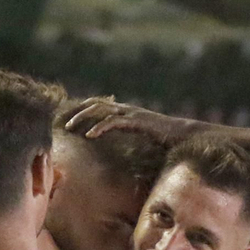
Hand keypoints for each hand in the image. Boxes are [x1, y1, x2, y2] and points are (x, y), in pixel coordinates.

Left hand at [64, 99, 196, 147]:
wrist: (184, 135)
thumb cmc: (166, 138)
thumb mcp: (144, 135)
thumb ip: (131, 135)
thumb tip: (121, 145)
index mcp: (127, 111)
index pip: (101, 104)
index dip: (85, 109)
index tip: (72, 119)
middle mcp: (127, 109)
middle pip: (97, 104)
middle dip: (79, 112)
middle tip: (66, 123)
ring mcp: (131, 113)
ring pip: (101, 110)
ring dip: (83, 117)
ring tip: (71, 127)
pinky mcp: (136, 121)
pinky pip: (113, 122)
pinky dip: (99, 128)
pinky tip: (89, 135)